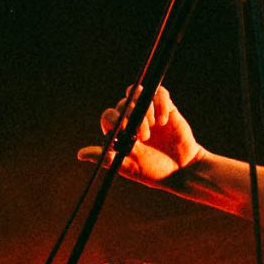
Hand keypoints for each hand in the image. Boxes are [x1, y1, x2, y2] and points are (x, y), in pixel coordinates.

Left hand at [76, 85, 204, 189]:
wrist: (182, 169)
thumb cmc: (154, 171)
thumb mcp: (129, 167)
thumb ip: (106, 158)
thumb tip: (80, 154)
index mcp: (120, 132)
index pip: (108, 116)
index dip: (115, 120)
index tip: (126, 132)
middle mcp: (132, 118)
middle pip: (122, 103)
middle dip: (131, 116)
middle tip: (144, 136)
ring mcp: (149, 111)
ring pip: (137, 92)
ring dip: (145, 108)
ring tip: (155, 126)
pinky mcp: (165, 106)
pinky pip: (159, 92)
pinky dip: (161, 103)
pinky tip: (165, 121)